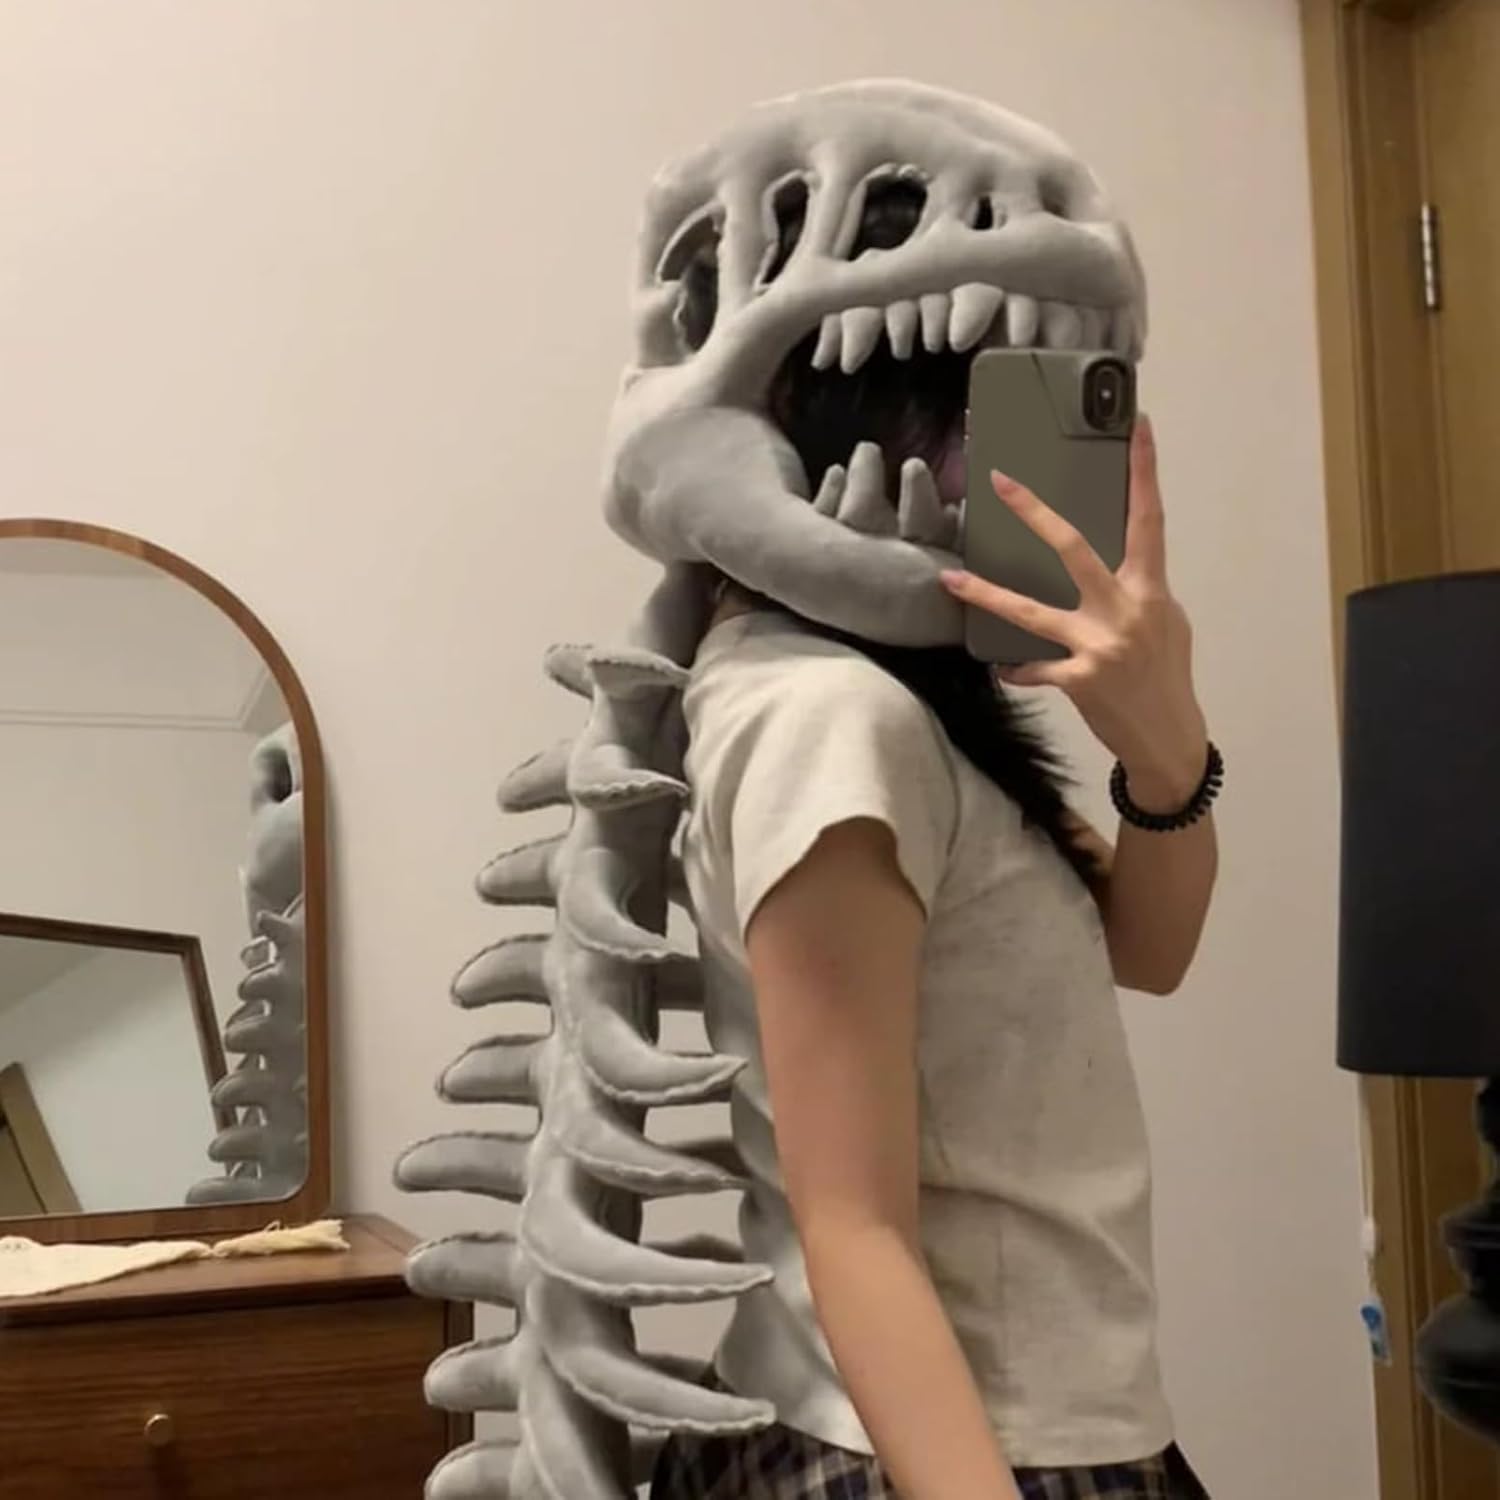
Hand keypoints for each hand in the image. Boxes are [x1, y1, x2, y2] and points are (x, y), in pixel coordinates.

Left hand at [940, 416, 1207, 812]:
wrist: (1168, 739)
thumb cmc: (1166, 675)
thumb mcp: (1166, 624)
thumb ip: (1136, 591)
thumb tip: (1103, 569)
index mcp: (1150, 589)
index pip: (1149, 519)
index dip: (1145, 471)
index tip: (1138, 427)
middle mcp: (1124, 610)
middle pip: (1073, 548)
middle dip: (1035, 512)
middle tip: (1000, 482)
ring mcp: (1099, 645)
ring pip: (1030, 611)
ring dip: (986, 595)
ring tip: (950, 580)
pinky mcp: (1079, 679)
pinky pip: (1033, 668)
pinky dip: (1017, 669)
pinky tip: (1003, 668)